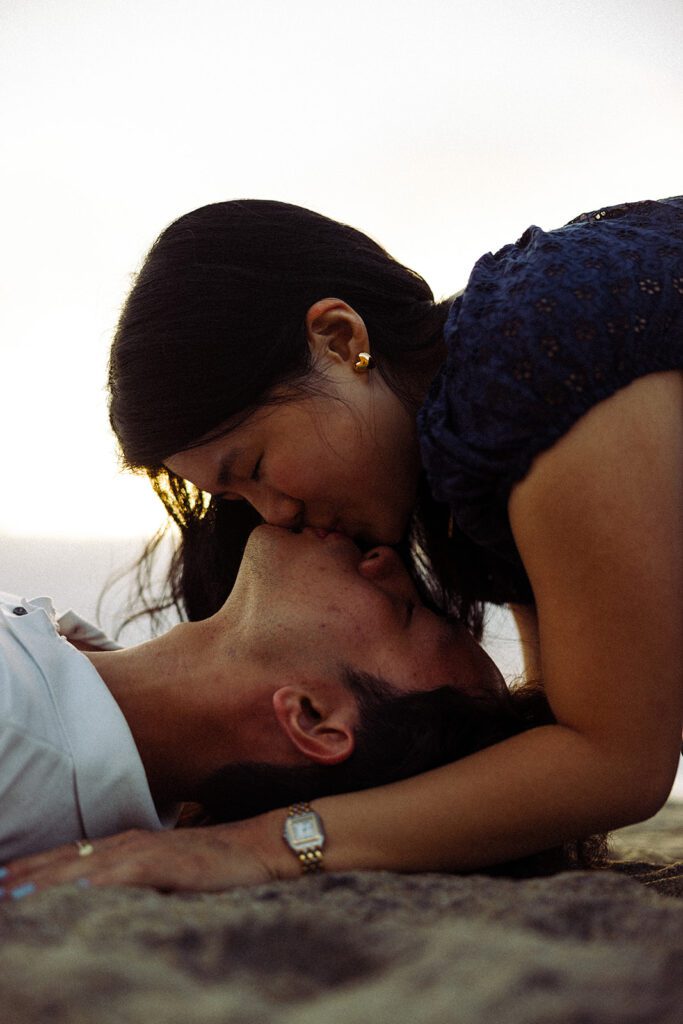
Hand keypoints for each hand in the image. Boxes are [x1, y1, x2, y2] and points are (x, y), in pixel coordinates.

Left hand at [0, 819, 282, 899]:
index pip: (67, 857)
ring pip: (82, 866)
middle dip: (24, 875)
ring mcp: (144, 851)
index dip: (30, 869)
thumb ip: (135, 882)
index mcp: (125, 846)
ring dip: (43, 879)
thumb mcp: (165, 873)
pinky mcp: (163, 862)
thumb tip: (101, 901)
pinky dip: (91, 883)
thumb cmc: (212, 866)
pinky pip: (120, 874)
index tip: (0, 881)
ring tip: (10, 892)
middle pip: (64, 860)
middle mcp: (127, 843)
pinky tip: (71, 893)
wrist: (256, 846)